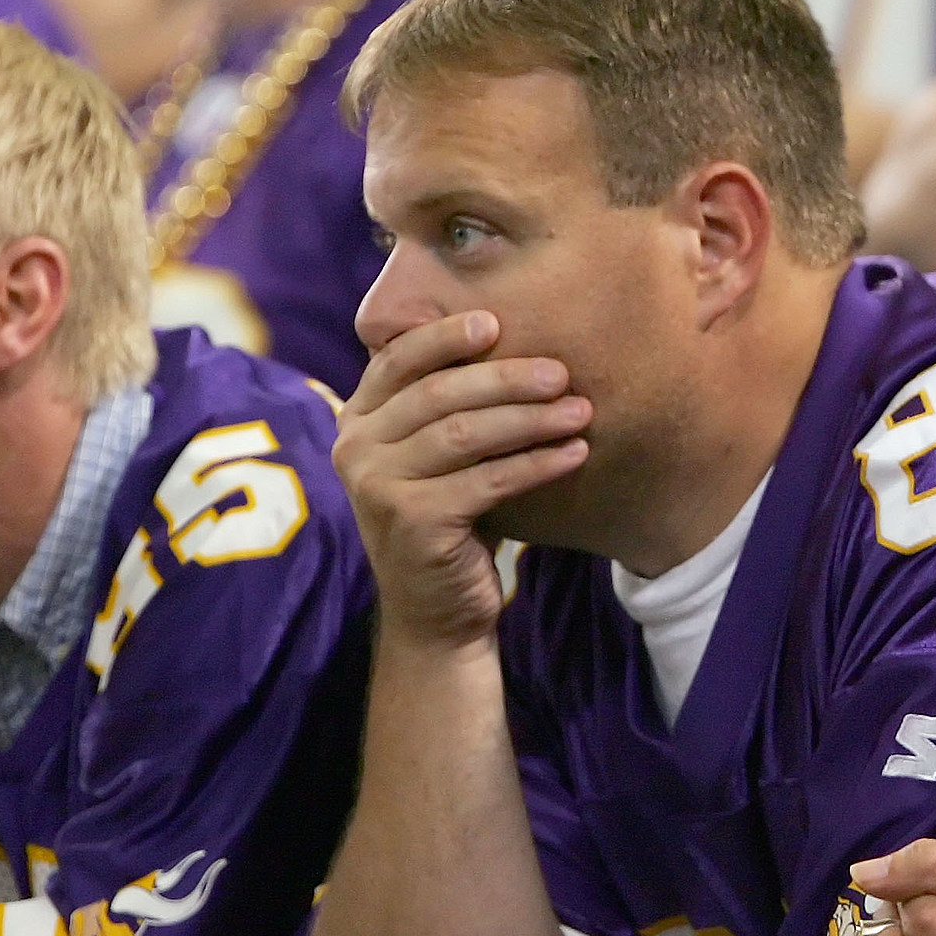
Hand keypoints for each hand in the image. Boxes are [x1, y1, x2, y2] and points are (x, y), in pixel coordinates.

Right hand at [334, 311, 589, 647]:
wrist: (435, 612)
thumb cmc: (447, 517)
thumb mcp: (436, 455)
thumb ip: (447, 404)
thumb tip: (515, 334)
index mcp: (357, 420)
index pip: (396, 360)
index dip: (445, 337)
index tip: (495, 322)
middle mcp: (356, 449)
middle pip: (437, 395)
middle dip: (506, 378)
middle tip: (562, 373)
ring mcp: (378, 487)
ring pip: (465, 434)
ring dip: (530, 419)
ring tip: (580, 411)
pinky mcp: (414, 522)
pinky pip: (489, 480)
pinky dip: (537, 463)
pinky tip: (575, 453)